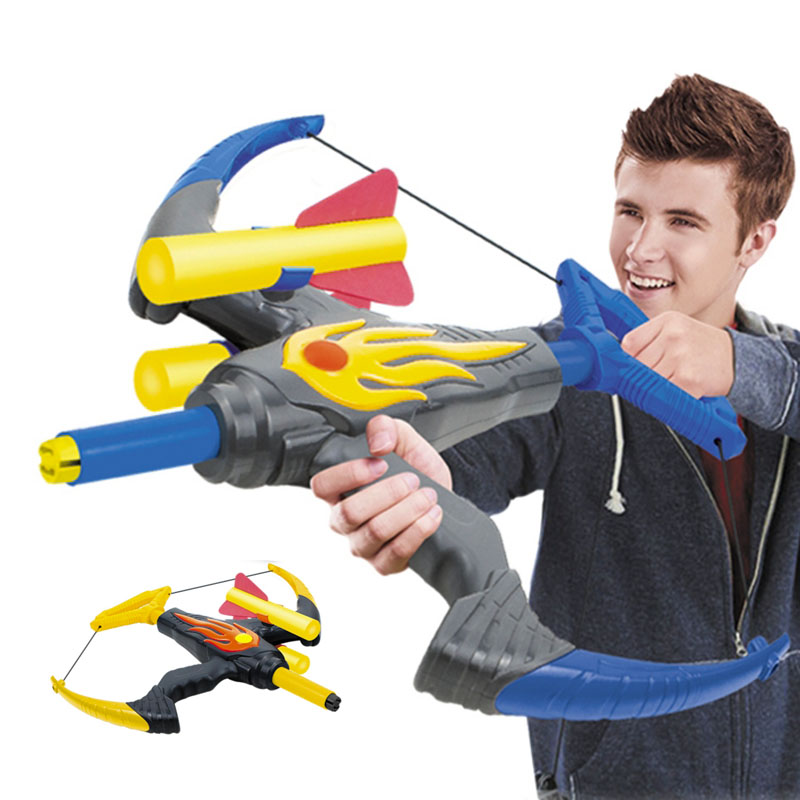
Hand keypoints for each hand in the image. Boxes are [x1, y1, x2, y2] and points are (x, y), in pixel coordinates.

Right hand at [310, 415, 450, 574]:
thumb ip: (386, 428)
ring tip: (427, 496)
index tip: (380, 463)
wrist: (441, 496)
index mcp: (340, 489)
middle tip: (412, 480)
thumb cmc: (415, 469)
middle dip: (387, 493)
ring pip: (374, 532)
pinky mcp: (385, 563)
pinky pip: (394, 554)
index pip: (322, 486)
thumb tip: (378, 442)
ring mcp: (364, 544)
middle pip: (349, 513)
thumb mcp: (405, 438)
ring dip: (406, 511)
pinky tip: (431, 515)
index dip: (348, 475)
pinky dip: (417, 532)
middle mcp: (346, 520)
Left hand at [620, 311, 734, 398]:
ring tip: (674, 379)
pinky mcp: (689, 379)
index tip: (636, 365)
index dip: (630, 359)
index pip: (629, 343)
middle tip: (662, 374)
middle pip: (637, 364)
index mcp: (667, 321)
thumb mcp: (676, 330)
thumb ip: (649, 340)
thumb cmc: (701, 347)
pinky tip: (683, 388)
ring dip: (657, 387)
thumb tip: (620, 361)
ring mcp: (681, 357)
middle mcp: (673, 336)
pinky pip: (664, 394)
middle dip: (644, 375)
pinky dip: (670, 397)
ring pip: (648, 381)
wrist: (737, 359)